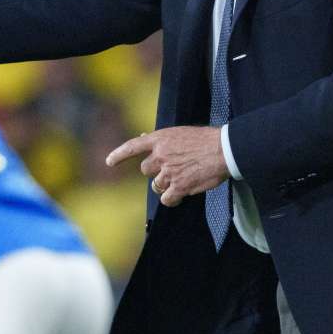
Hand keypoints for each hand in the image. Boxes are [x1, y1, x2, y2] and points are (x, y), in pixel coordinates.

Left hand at [106, 127, 228, 206]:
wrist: (223, 150)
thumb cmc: (206, 140)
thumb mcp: (180, 133)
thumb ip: (161, 139)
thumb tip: (142, 137)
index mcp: (160, 139)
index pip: (133, 146)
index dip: (119, 155)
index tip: (109, 162)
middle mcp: (161, 155)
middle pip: (145, 170)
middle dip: (155, 172)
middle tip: (171, 170)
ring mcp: (168, 172)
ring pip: (156, 185)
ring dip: (165, 185)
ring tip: (182, 179)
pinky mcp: (178, 187)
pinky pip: (166, 199)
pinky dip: (171, 200)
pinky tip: (180, 196)